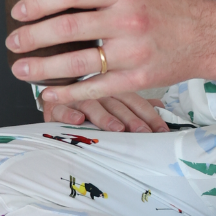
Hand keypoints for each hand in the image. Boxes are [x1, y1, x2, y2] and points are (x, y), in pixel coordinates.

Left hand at [7, 0, 215, 109]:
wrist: (208, 36)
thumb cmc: (171, 10)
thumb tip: (60, 1)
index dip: (39, 3)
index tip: (19, 12)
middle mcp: (126, 20)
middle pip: (67, 28)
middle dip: (33, 37)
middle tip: (13, 42)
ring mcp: (132, 52)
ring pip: (77, 62)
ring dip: (43, 68)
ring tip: (21, 70)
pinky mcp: (138, 78)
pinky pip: (97, 88)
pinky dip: (70, 92)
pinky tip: (51, 92)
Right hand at [42, 91, 170, 132]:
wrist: (54, 81)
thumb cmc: (89, 95)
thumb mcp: (113, 97)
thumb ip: (135, 103)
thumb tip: (161, 107)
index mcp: (116, 90)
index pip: (137, 102)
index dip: (150, 117)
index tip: (162, 132)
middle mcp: (99, 91)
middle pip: (119, 105)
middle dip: (132, 120)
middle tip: (144, 133)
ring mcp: (77, 97)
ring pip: (94, 106)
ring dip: (105, 117)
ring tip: (117, 129)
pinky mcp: (56, 103)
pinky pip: (62, 108)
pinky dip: (69, 114)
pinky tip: (78, 120)